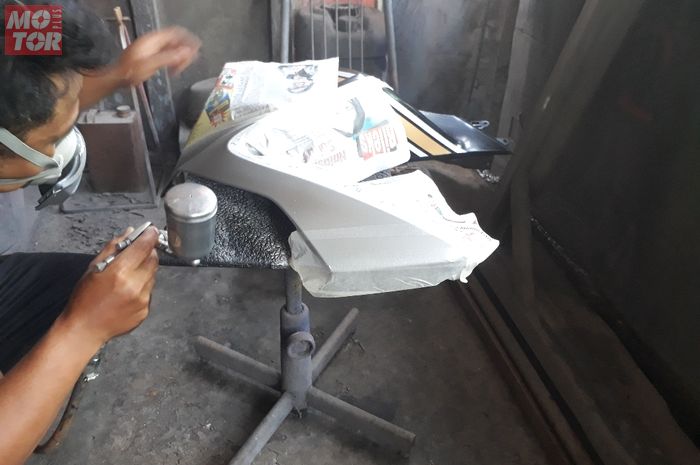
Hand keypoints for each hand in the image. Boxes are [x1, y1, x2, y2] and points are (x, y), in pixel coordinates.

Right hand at [61, 227, 159, 346]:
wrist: (84, 329)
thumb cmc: (84, 299)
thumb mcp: (93, 268)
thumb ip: (113, 248)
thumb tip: (130, 233)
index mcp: (120, 272)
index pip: (144, 247)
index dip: (149, 236)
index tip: (151, 231)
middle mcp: (134, 285)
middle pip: (153, 260)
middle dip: (147, 253)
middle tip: (136, 253)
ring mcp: (142, 299)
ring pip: (152, 276)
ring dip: (144, 271)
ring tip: (126, 277)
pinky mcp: (145, 310)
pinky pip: (149, 292)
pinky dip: (142, 287)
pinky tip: (126, 293)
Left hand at [117, 27, 200, 86]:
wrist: (118, 78)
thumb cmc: (131, 72)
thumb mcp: (151, 64)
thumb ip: (170, 58)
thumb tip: (186, 52)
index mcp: (153, 40)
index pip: (174, 33)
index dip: (187, 38)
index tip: (197, 47)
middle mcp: (153, 42)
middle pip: (174, 41)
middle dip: (184, 51)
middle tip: (190, 62)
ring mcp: (152, 49)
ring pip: (171, 49)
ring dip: (179, 57)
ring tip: (182, 68)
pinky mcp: (151, 56)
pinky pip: (166, 55)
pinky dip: (173, 61)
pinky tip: (174, 70)